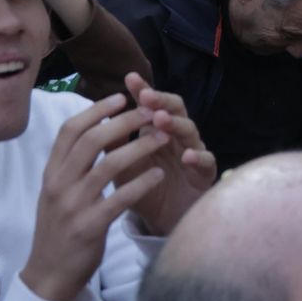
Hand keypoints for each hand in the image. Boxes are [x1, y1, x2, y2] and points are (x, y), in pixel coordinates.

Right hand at [19, 95, 169, 300]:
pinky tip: (160, 173)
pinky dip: (142, 182)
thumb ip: (72, 163)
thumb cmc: (61, 227)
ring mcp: (72, 207)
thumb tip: (95, 128)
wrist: (48, 275)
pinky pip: (120, 199)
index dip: (96, 110)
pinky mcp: (89, 228)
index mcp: (51, 173)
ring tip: (163, 137)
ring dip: (140, 147)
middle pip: (92, 141)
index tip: (121, 97)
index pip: (70, 130)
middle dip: (124, 122)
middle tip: (151, 111)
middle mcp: (58, 185)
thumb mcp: (58, 191)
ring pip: (108, 166)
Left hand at [120, 72, 215, 234]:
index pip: (152, 105)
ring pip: (191, 130)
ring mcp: (194, 152)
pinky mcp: (205, 174)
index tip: (130, 78)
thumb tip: (94, 117)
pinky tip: (188, 156)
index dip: (143, 91)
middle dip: (162, 101)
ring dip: (177, 124)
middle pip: (176, 110)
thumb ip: (113, 145)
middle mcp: (177, 137)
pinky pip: (207, 161)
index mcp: (157, 131)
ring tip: (161, 121)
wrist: (162, 221)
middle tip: (147, 96)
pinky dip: (199, 157)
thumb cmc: (142, 190)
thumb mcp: (122, 167)